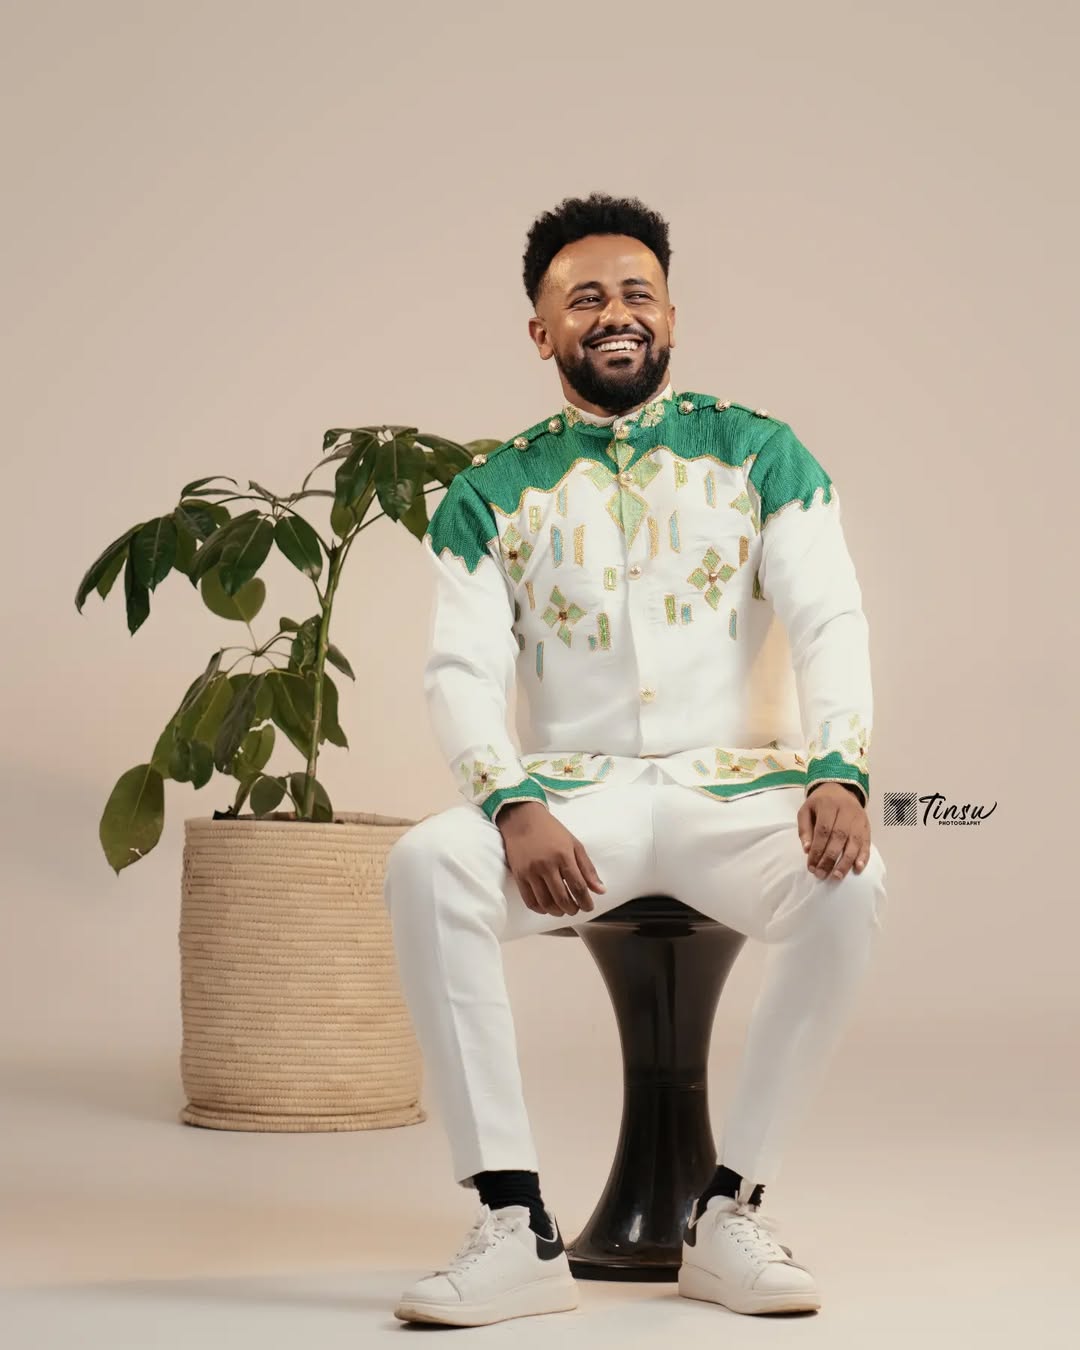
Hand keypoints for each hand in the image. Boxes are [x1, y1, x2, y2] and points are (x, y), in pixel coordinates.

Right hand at [495, 801, 606, 915]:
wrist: (522, 819)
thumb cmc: (551, 831)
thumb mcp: (574, 844)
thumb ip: (588, 868)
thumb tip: (600, 890)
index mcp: (564, 856)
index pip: (578, 886)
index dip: (585, 901)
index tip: (589, 907)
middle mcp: (547, 865)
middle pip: (562, 898)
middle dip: (572, 909)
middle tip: (576, 910)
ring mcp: (531, 871)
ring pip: (546, 902)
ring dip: (557, 911)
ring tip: (563, 910)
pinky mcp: (519, 875)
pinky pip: (529, 900)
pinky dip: (540, 909)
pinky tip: (547, 908)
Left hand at [798, 783, 869, 880]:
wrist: (840, 789)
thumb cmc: (820, 804)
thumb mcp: (806, 810)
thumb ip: (804, 829)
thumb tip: (807, 850)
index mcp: (828, 805)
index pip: (823, 830)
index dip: (817, 850)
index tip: (811, 866)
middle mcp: (846, 811)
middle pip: (838, 837)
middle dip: (830, 858)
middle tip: (821, 874)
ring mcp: (858, 819)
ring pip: (854, 842)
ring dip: (846, 861)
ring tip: (837, 876)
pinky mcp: (867, 826)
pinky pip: (867, 842)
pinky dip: (863, 856)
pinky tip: (858, 868)